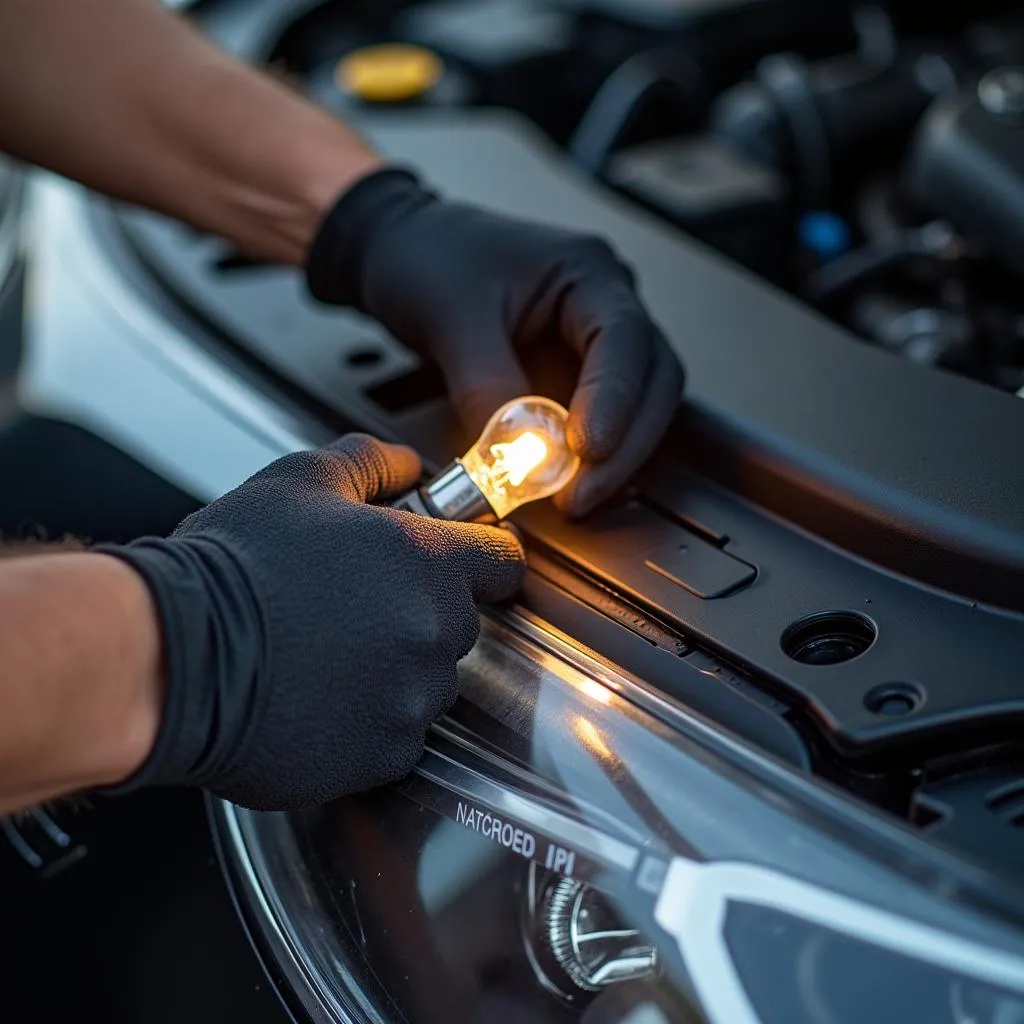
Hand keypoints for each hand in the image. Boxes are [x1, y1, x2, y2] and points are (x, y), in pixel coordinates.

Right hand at [97, 435, 523, 809]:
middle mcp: (433, 635)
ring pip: (428, 683)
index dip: (482, 554)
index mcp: (428, 563)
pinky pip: (396, 735)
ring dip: (395, 670)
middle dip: (421, 612)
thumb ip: (371, 463)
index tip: (460, 558)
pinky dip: (367, 721)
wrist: (174, 655)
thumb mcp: (301, 481)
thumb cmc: (235, 565)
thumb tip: (409, 464)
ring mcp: (411, 702)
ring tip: (325, 654)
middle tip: (355, 605)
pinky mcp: (381, 757)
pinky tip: (316, 698)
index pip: (504, 560)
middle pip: (459, 623)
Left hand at [306, 169, 684, 516]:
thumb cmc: (428, 256)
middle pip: (653, 382)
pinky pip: (603, 421)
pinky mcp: (575, 375)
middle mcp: (605, 304)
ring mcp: (595, 342)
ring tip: (571, 498)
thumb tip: (511, 454)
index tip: (586, 449)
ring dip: (614, 459)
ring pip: (639, 408)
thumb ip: (485, 384)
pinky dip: (591, 458)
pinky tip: (565, 485)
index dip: (614, 399)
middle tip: (579, 495)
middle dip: (623, 446)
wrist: (403, 251)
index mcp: (586, 271)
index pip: (625, 338)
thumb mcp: (450, 318)